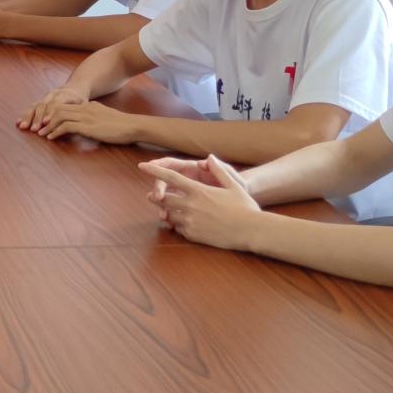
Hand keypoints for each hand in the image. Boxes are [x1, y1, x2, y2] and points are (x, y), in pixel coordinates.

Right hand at [16, 85, 85, 133]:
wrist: (75, 88)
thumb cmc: (81, 100)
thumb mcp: (85, 105)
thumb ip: (80, 112)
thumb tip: (77, 122)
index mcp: (65, 95)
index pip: (55, 104)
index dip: (50, 113)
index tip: (46, 123)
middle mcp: (52, 94)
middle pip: (42, 105)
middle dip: (37, 118)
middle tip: (34, 129)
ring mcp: (44, 97)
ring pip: (34, 106)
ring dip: (28, 117)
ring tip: (22, 127)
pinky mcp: (40, 101)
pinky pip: (30, 107)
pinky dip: (24, 115)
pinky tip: (18, 122)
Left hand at [26, 99, 140, 145]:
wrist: (133, 126)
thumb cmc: (121, 126)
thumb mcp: (104, 118)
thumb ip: (92, 118)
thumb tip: (83, 125)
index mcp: (87, 105)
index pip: (64, 105)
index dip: (51, 112)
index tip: (43, 121)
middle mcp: (84, 108)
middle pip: (58, 108)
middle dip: (44, 117)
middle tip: (35, 126)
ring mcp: (85, 116)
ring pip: (59, 116)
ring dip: (47, 125)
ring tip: (40, 133)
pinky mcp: (87, 126)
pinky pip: (66, 126)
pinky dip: (55, 131)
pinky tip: (51, 137)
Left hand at [139, 156, 259, 247]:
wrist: (251, 231)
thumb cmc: (244, 207)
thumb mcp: (233, 185)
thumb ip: (218, 170)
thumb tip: (209, 157)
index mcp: (199, 191)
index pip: (171, 178)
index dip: (154, 171)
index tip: (142, 166)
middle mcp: (191, 205)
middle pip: (164, 199)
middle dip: (156, 197)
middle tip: (152, 196)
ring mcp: (191, 221)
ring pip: (169, 215)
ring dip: (167, 211)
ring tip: (165, 210)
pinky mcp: (193, 235)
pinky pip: (178, 229)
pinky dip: (177, 225)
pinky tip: (183, 223)